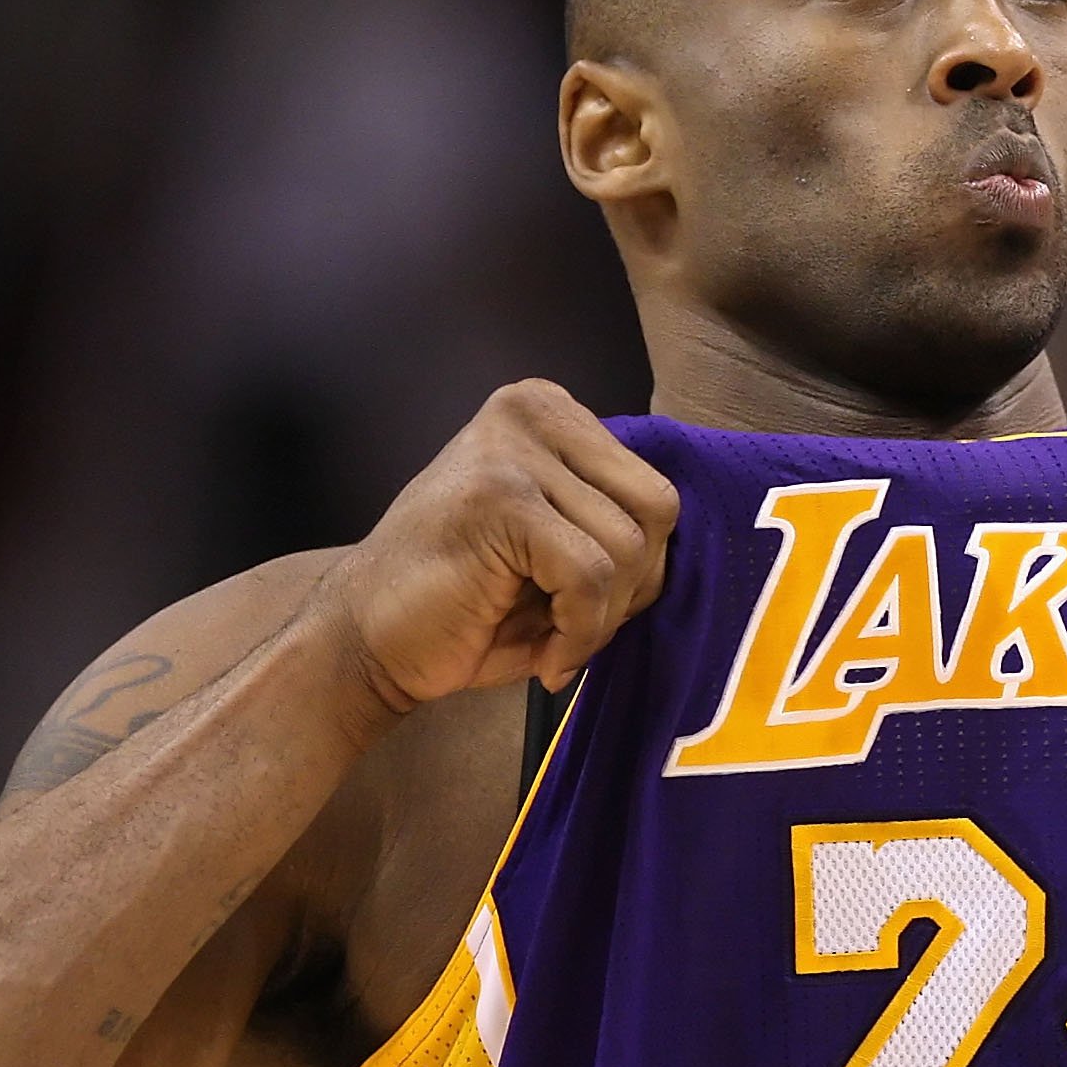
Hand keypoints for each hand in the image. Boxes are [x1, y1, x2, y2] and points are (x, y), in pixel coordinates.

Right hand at [321, 380, 679, 709]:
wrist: (365, 643)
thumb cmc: (468, 604)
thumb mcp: (557, 543)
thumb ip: (615, 521)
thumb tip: (701, 538)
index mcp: (549, 410)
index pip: (656, 487)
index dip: (643, 564)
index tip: (595, 608)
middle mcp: (531, 410)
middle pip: (658, 508)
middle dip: (635, 587)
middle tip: (582, 628)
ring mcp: (510, 449)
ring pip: (628, 547)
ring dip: (603, 620)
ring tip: (554, 641)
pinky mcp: (498, 498)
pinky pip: (592, 576)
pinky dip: (581, 634)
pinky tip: (543, 656)